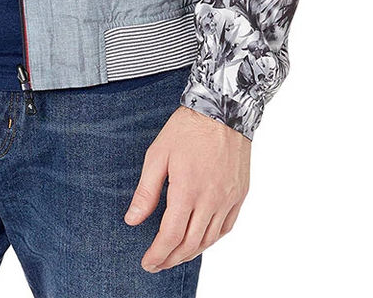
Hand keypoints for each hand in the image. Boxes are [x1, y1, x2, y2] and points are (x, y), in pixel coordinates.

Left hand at [125, 106, 250, 271]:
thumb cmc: (187, 128)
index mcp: (187, 189)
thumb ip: (146, 190)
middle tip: (157, 263)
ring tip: (175, 255)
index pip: (171, 235)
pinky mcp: (239, 194)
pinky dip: (211, 240)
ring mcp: (228, 198)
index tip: (147, 262)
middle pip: (191, 243)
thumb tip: (132, 219)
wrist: (223, 109)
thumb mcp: (158, 154)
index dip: (158, 254)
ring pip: (210, 239)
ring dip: (191, 252)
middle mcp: (211, 199)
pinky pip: (226, 227)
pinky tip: (200, 240)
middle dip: (171, 258)